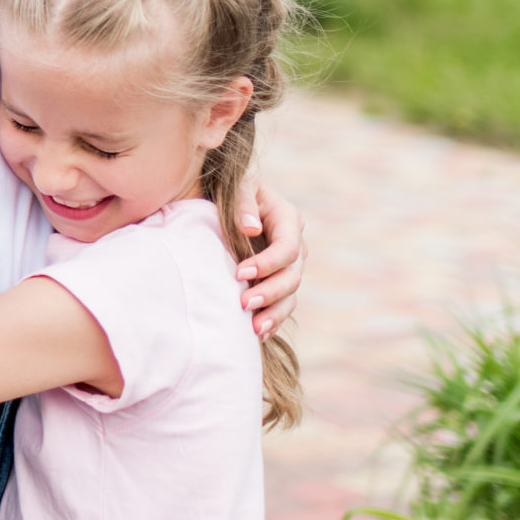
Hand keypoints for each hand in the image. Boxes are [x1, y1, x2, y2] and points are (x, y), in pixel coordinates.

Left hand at [234, 182, 303, 337]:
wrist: (225, 200)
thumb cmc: (231, 188)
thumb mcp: (239, 185)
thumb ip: (244, 202)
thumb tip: (251, 227)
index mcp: (287, 219)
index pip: (287, 247)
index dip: (267, 262)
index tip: (240, 273)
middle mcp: (294, 245)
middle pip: (291, 276)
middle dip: (269, 292)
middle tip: (244, 303)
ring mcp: (289, 266)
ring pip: (290, 296)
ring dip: (273, 313)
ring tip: (254, 328)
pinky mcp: (278, 281)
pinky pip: (283, 305)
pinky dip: (273, 320)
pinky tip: (258, 334)